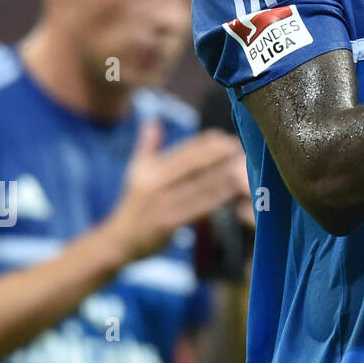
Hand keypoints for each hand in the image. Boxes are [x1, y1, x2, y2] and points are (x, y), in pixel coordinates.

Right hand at [103, 121, 249, 263]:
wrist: (119, 241)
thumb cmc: (133, 203)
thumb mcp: (135, 172)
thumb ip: (146, 146)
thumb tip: (152, 121)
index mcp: (149, 170)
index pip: (183, 151)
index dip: (208, 144)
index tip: (228, 138)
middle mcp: (154, 184)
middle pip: (193, 165)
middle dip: (219, 155)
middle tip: (242, 150)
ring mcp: (161, 204)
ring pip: (199, 186)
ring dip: (224, 176)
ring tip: (244, 167)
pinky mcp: (168, 224)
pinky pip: (198, 208)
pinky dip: (217, 199)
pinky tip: (233, 192)